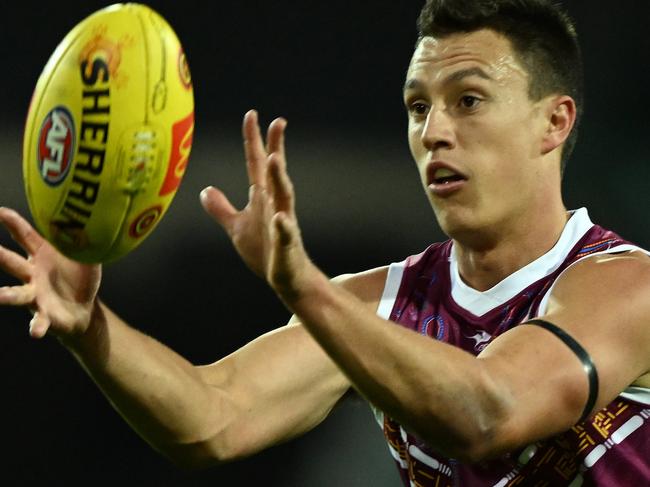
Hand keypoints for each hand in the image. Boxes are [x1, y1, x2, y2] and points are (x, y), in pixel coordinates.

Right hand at [0, 208, 100, 339]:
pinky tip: (35, 332)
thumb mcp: (86, 257)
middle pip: (11, 262)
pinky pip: (38, 321)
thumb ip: (87, 240)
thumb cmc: (80, 277)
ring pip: (16, 294)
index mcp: (41, 254)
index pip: (23, 235)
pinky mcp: (44, 315)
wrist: (84, 309)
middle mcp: (32, 274)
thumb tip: (97, 218)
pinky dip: (36, 327)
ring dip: (6, 295)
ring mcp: (35, 295)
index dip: (12, 222)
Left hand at [200, 110, 319, 301]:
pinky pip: (286, 234)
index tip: (252, 114)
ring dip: (279, 178)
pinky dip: (283, 226)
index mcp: (262, 197)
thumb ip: (222, 208)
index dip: (254, 140)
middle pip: (275, 172)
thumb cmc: (265, 251)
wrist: (286, 278)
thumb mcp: (237, 227)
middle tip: (278, 122)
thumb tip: (205, 190)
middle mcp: (275, 204)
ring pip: (284, 196)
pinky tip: (280, 218)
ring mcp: (283, 223)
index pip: (256, 163)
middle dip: (276, 147)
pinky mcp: (286, 245)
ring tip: (275, 159)